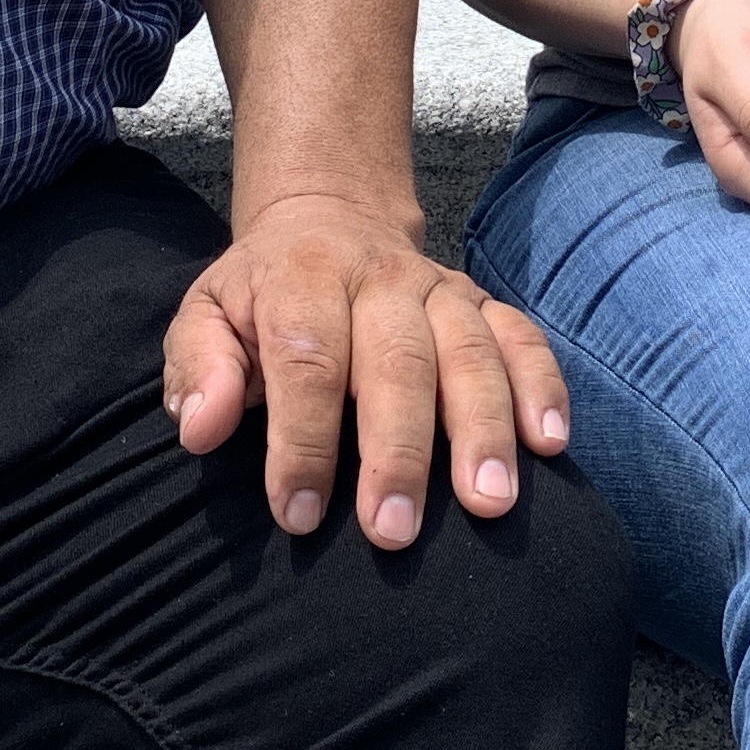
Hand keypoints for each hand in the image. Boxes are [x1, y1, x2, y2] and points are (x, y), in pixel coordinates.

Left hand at [164, 192, 568, 550]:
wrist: (328, 218)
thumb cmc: (262, 297)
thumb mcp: (207, 315)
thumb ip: (200, 369)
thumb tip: (203, 429)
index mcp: (304, 278)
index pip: (307, 360)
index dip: (303, 440)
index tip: (298, 514)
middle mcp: (381, 277)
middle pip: (397, 360)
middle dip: (397, 450)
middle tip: (392, 530)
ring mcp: (440, 288)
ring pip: (470, 351)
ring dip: (482, 428)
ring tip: (489, 503)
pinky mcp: (482, 303)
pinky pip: (523, 338)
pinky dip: (543, 387)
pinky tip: (549, 446)